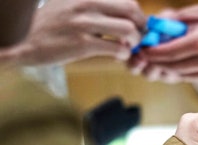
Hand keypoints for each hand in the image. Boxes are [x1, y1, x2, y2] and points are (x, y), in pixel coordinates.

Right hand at [9, 0, 145, 65]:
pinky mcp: (81, 45)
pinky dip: (122, 54)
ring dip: (133, 42)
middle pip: (132, 12)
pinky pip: (116, 48)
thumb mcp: (73, 6)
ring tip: (127, 47)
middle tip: (138, 38)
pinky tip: (116, 55)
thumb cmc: (53, 25)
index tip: (138, 25)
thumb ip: (96, 7)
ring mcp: (84, 24)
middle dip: (141, 28)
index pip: (127, 1)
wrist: (24, 41)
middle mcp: (87, 5)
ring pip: (128, 30)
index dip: (138, 15)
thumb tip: (125, 15)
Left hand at [128, 2, 197, 82]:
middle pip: (168, 67)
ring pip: (177, 75)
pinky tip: (174, 61)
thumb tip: (159, 22)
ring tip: (156, 58)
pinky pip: (190, 76)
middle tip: (142, 54)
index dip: (148, 51)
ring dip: (164, 68)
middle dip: (152, 62)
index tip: (140, 47)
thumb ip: (181, 18)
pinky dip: (178, 70)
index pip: (165, 53)